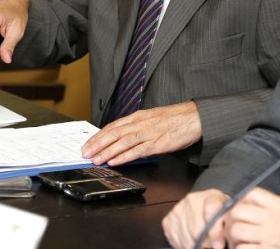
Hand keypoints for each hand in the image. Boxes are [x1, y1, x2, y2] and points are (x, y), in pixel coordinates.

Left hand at [81, 101, 202, 165]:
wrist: (194, 117)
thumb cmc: (175, 119)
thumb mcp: (152, 119)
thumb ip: (137, 128)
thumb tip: (122, 139)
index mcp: (138, 117)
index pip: (112, 126)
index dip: (98, 136)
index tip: (87, 145)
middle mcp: (140, 123)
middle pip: (113, 133)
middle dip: (97, 144)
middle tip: (85, 154)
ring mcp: (148, 133)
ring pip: (122, 142)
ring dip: (107, 152)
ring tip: (96, 160)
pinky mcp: (157, 143)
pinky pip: (137, 150)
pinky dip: (124, 156)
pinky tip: (115, 161)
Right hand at [163, 189, 230, 248]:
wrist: (205, 207)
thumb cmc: (218, 213)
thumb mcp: (228, 215)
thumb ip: (226, 224)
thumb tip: (219, 243)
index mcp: (211, 196)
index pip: (211, 212)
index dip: (215, 232)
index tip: (219, 244)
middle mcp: (192, 200)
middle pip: (197, 231)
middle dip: (206, 243)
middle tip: (212, 245)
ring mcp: (178, 209)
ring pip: (187, 239)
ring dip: (196, 245)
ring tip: (203, 243)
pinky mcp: (168, 220)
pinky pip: (177, 241)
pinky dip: (185, 245)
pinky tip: (192, 239)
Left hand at [225, 188, 279, 248]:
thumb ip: (273, 207)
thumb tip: (250, 203)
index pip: (251, 193)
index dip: (240, 201)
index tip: (238, 210)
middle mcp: (274, 220)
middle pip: (238, 211)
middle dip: (231, 220)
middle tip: (233, 228)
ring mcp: (269, 237)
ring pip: (236, 230)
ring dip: (233, 238)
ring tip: (238, 242)